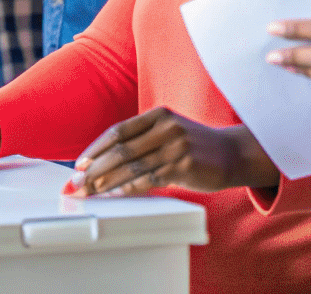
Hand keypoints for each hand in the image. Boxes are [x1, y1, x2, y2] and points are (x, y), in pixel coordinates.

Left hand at [65, 107, 277, 196]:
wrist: (233, 154)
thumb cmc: (195, 146)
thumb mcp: (169, 131)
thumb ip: (142, 140)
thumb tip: (104, 160)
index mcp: (158, 115)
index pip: (118, 131)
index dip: (96, 149)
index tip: (79, 164)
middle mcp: (166, 127)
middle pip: (120, 150)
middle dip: (95, 168)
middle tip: (77, 183)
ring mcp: (176, 146)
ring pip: (132, 167)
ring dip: (107, 182)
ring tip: (90, 192)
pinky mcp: (185, 166)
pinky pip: (149, 180)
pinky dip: (129, 189)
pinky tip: (116, 194)